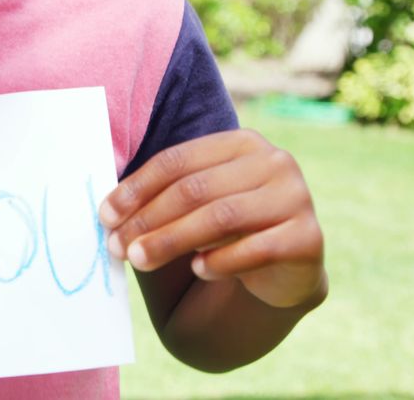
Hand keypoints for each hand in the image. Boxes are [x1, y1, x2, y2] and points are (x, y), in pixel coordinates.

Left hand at [98, 129, 324, 307]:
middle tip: (117, 246)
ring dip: (170, 241)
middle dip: (147, 220)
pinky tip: (198, 270)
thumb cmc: (228, 230)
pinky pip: (254, 250)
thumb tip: (108, 212)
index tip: (105, 215)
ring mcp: (296, 198)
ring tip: (139, 260)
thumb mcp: (198, 204)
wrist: (285, 268)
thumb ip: (164, 197)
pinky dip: (219, 261)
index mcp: (241, 143)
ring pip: (219, 217)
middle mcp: (274, 163)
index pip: (177, 161)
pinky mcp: (308, 237)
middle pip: (194, 190)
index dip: (136, 188)